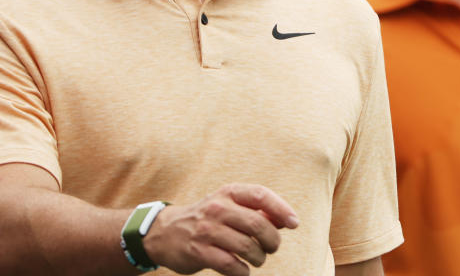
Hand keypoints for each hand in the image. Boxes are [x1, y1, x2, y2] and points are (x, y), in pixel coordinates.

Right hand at [143, 183, 298, 275]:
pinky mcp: (198, 252)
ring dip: (259, 257)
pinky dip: (243, 271)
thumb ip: (256, 210)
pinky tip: (243, 270)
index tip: (294, 223)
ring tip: (257, 259)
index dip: (281, 209)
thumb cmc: (208, 218)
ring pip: (247, 246)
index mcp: (228, 193)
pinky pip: (231, 265)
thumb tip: (287, 220)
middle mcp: (217, 208)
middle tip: (272, 248)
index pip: (260, 195)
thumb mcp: (229, 205)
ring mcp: (206, 230)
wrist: (165, 232)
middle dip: (273, 240)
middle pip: (257, 224)